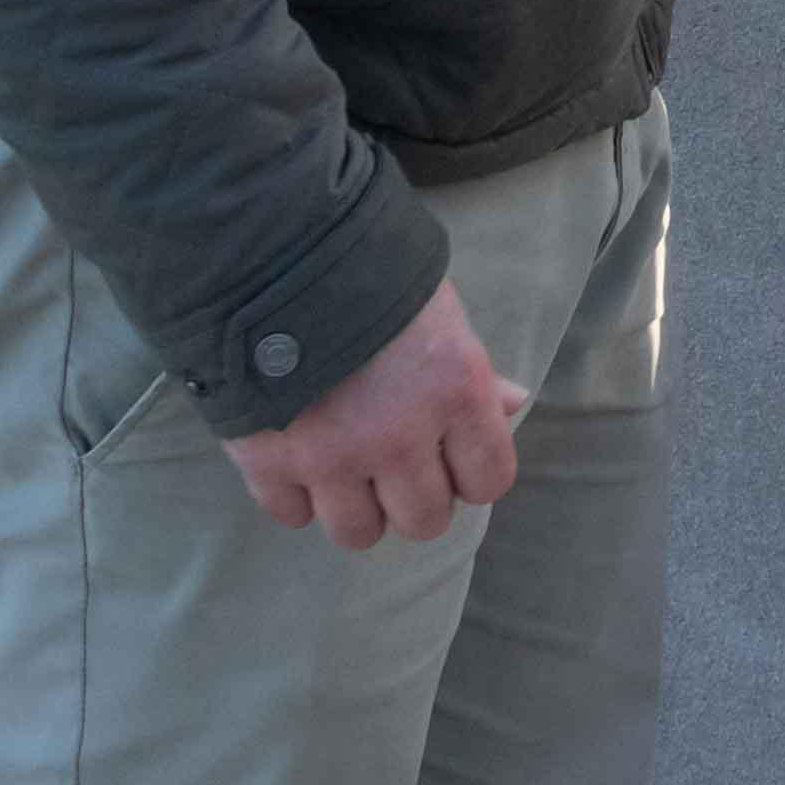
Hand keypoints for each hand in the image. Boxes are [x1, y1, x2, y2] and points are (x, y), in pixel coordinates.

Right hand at [222, 275, 531, 549]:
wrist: (273, 252)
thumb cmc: (371, 275)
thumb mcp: (439, 313)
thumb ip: (475, 371)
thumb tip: (514, 405)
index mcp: (455, 393)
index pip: (488, 481)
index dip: (471, 473)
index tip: (451, 456)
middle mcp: (399, 436)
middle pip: (424, 520)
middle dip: (414, 497)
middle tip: (394, 463)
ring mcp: (332, 456)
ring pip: (358, 532)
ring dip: (356, 507)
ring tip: (345, 468)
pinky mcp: (269, 462)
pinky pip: (291, 516)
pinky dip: (295, 496)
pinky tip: (298, 457)